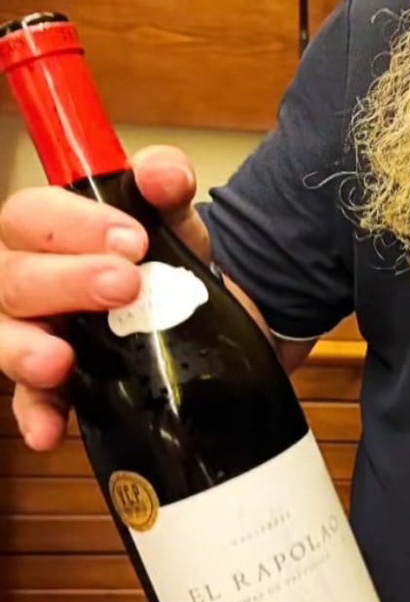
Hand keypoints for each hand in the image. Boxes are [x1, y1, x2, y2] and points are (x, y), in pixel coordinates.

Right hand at [0, 146, 209, 452]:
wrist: (198, 315)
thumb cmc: (164, 256)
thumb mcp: (173, 215)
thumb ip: (166, 182)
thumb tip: (161, 172)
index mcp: (49, 230)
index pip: (32, 215)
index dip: (74, 225)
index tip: (132, 238)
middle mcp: (26, 278)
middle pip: (13, 276)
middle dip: (66, 281)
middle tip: (124, 286)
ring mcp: (31, 332)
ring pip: (0, 336)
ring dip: (24, 349)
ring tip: (60, 360)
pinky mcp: (52, 384)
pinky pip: (27, 401)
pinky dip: (37, 413)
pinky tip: (50, 429)